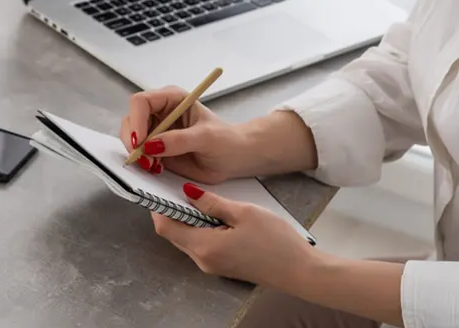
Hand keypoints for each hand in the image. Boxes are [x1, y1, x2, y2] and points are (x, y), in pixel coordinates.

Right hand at [119, 86, 247, 183]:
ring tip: (154, 166)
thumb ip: (179, 140)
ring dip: (136, 153)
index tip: (140, 142)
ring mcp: (156, 130)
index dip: (136, 120)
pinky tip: (157, 168)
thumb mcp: (205, 138)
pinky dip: (141, 162)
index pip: (141, 102)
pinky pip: (137, 153)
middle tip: (145, 160)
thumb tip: (152, 145)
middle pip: (130, 119)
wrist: (233, 158)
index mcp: (172, 98)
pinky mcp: (155, 148)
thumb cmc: (225, 141)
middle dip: (133, 141)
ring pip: (130, 137)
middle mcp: (160, 111)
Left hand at [152, 183, 314, 288]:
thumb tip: (188, 193)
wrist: (300, 271)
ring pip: (187, 240)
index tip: (158, 188)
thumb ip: (212, 203)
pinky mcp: (222, 266)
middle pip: (174, 234)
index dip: (158, 207)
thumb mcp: (244, 212)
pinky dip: (199, 229)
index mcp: (205, 247)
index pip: (165, 227)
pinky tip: (213, 215)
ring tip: (198, 198)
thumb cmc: (276, 242)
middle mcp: (203, 260)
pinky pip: (201, 245)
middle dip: (172, 211)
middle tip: (177, 188)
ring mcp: (212, 266)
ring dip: (187, 220)